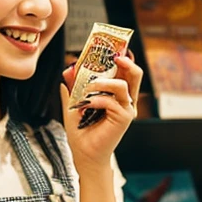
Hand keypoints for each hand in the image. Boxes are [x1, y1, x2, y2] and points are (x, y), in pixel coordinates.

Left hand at [60, 54, 142, 176]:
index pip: (125, 72)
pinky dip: (97, 100)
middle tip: (114, 56)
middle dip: (126, 61)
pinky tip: (87, 105)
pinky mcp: (124, 118)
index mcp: (117, 95)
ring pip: (122, 85)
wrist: (84, 154)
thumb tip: (66, 72)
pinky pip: (112, 101)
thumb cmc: (81, 131)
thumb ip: (72, 89)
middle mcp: (125, 100)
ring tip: (88, 88)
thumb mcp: (73, 105)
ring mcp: (126, 109)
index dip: (123, 58)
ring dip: (102, 82)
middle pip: (135, 74)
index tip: (113, 48)